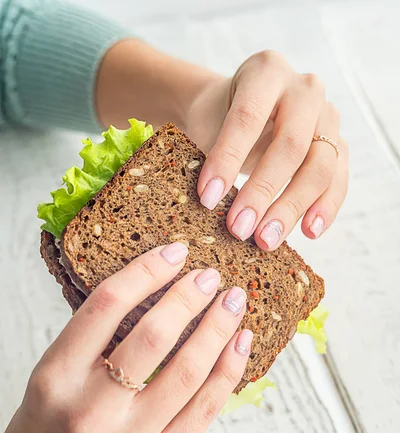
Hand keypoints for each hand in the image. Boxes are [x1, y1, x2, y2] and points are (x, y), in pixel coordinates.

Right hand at [0, 243, 250, 432]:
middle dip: (190, 297)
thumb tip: (157, 288)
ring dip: (218, 328)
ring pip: (188, 372)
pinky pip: (204, 410)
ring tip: (233, 302)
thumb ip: (94, 338)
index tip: (175, 252)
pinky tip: (240, 344)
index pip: (107, 305)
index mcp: (56, 377)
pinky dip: (228, 371)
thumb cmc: (45, 427)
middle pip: (154, 336)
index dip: (147, 270)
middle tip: (210, 276)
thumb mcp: (51, 374)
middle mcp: (90, 411)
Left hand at [186, 51, 348, 248]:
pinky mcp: (339, 145)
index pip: (248, 116)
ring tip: (267, 240)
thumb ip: (210, 155)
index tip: (207, 199)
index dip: (228, 159)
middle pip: (291, 145)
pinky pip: (338, 180)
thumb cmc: (218, 120)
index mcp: (266, 71)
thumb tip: (212, 205)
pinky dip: (324, 209)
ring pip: (320, 166)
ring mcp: (327, 117)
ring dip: (292, 208)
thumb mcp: (205, 125)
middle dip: (262, 192)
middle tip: (238, 229)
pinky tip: (307, 233)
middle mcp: (304, 89)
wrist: (238, 111)